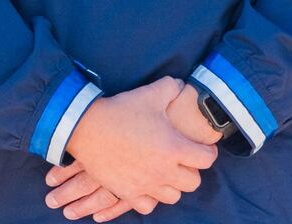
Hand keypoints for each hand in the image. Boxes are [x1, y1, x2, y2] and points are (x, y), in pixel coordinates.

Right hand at [45, 78, 215, 219]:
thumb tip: (182, 85)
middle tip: (179, 160)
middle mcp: (165, 171)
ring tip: (163, 173)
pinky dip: (149, 198)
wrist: (84, 126)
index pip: (207, 159)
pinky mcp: (128, 192)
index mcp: (175, 149)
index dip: (207, 151)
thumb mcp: (148, 94)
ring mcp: (146, 185)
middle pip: (193, 182)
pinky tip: (144, 185)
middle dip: (190, 170)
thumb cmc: (119, 111)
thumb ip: (171, 88)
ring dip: (171, 185)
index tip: (201, 147)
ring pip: (173, 196)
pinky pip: (148, 206)